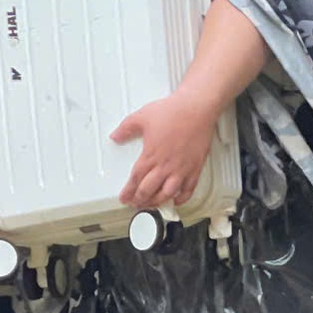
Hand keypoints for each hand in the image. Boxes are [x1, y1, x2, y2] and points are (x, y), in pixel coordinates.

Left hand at [113, 90, 218, 211]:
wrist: (197, 108)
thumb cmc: (174, 111)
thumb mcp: (142, 117)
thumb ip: (126, 129)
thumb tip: (115, 136)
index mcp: (150, 156)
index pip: (135, 179)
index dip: (128, 192)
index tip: (124, 198)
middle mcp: (165, 166)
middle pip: (149, 190)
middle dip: (140, 200)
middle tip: (136, 203)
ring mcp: (181, 169)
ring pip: (167, 194)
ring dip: (158, 202)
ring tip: (152, 204)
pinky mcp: (195, 167)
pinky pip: (188, 189)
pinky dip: (182, 198)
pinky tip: (177, 200)